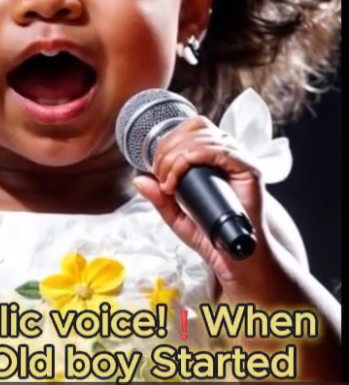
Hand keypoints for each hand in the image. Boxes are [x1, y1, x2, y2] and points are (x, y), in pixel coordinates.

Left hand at [133, 115, 278, 291]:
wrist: (237, 261)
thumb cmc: (212, 236)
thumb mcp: (177, 217)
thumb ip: (160, 198)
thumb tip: (139, 179)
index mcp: (215, 156)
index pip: (192, 128)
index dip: (169, 140)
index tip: (156, 168)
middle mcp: (229, 153)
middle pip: (195, 127)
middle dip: (168, 148)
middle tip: (160, 175)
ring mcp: (240, 160)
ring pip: (203, 137)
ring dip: (175, 156)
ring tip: (168, 182)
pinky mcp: (249, 170)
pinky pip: (218, 150)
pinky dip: (190, 160)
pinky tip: (177, 182)